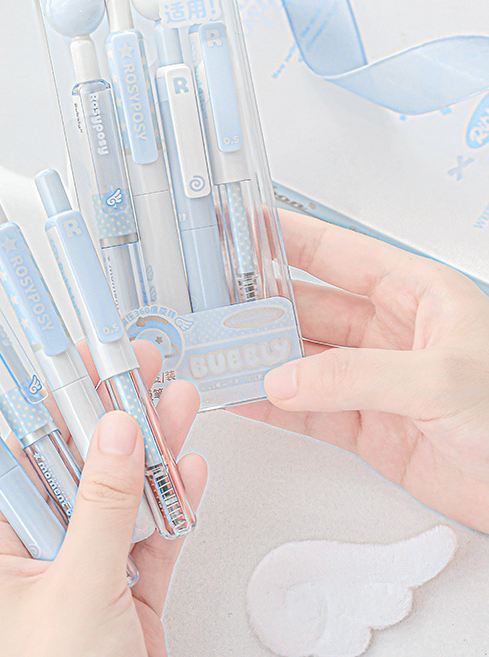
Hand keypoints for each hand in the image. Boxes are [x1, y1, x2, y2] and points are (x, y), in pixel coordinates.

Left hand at [0, 341, 207, 656]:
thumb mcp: (77, 591)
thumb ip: (102, 506)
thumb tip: (113, 431)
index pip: (21, 460)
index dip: (50, 408)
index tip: (73, 363)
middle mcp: (34, 561)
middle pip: (77, 471)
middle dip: (112, 421)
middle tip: (137, 369)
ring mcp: (84, 579)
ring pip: (119, 499)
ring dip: (150, 455)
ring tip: (175, 402)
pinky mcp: (127, 601)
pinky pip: (150, 538)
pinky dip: (171, 505)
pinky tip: (187, 468)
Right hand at [230, 210, 488, 531]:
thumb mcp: (439, 379)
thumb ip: (357, 376)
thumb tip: (289, 378)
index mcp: (417, 295)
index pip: (340, 253)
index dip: (290, 238)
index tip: (246, 227)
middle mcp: (393, 333)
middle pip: (310, 309)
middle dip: (261, 307)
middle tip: (217, 307)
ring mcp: (379, 382)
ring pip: (303, 362)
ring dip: (261, 359)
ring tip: (219, 354)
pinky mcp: (373, 429)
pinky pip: (310, 411)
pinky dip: (273, 407)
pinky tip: (245, 397)